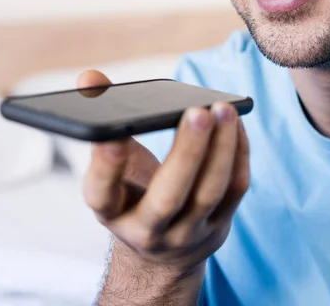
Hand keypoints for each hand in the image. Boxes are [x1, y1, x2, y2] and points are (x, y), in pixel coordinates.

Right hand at [79, 70, 250, 273]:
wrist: (165, 250)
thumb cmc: (134, 195)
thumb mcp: (112, 169)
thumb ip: (105, 122)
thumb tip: (91, 78)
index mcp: (111, 211)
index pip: (102, 193)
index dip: (105, 167)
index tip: (113, 137)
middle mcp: (147, 229)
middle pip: (168, 198)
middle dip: (186, 153)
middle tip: (197, 112)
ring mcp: (186, 232)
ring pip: (208, 193)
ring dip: (220, 149)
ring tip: (224, 110)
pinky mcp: (218, 226)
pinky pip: (235, 189)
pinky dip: (238, 153)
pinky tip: (235, 124)